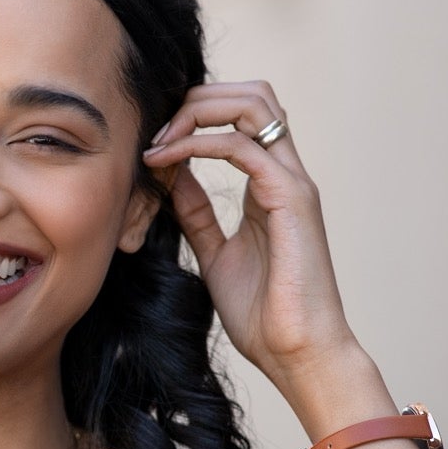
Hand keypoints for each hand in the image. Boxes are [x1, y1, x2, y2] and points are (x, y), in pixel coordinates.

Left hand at [141, 81, 360, 404]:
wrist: (297, 353)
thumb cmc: (263, 313)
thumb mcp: (215, 251)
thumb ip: (196, 212)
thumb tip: (170, 176)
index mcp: (270, 184)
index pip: (240, 118)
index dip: (193, 116)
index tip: (150, 144)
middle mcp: (286, 174)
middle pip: (252, 95)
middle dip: (197, 98)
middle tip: (154, 131)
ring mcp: (293, 182)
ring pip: (254, 103)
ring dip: (197, 110)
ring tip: (158, 141)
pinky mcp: (292, 198)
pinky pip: (243, 146)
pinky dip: (197, 144)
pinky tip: (164, 162)